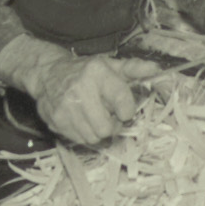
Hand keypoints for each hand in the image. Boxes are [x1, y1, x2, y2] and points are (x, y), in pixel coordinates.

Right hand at [6, 44, 160, 145]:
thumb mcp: (109, 65)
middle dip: (112, 126)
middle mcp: (79, 89)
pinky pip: (79, 140)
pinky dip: (84, 134)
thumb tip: (157, 69)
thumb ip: (134, 68)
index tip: (125, 110)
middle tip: (109, 117)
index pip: (122, 101)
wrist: (47, 73)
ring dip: (98, 131)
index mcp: (97, 72)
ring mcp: (65, 107)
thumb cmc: (85, 71)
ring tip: (94, 117)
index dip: (127, 111)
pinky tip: (82, 120)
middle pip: (106, 128)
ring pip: (93, 137)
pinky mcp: (55, 120)